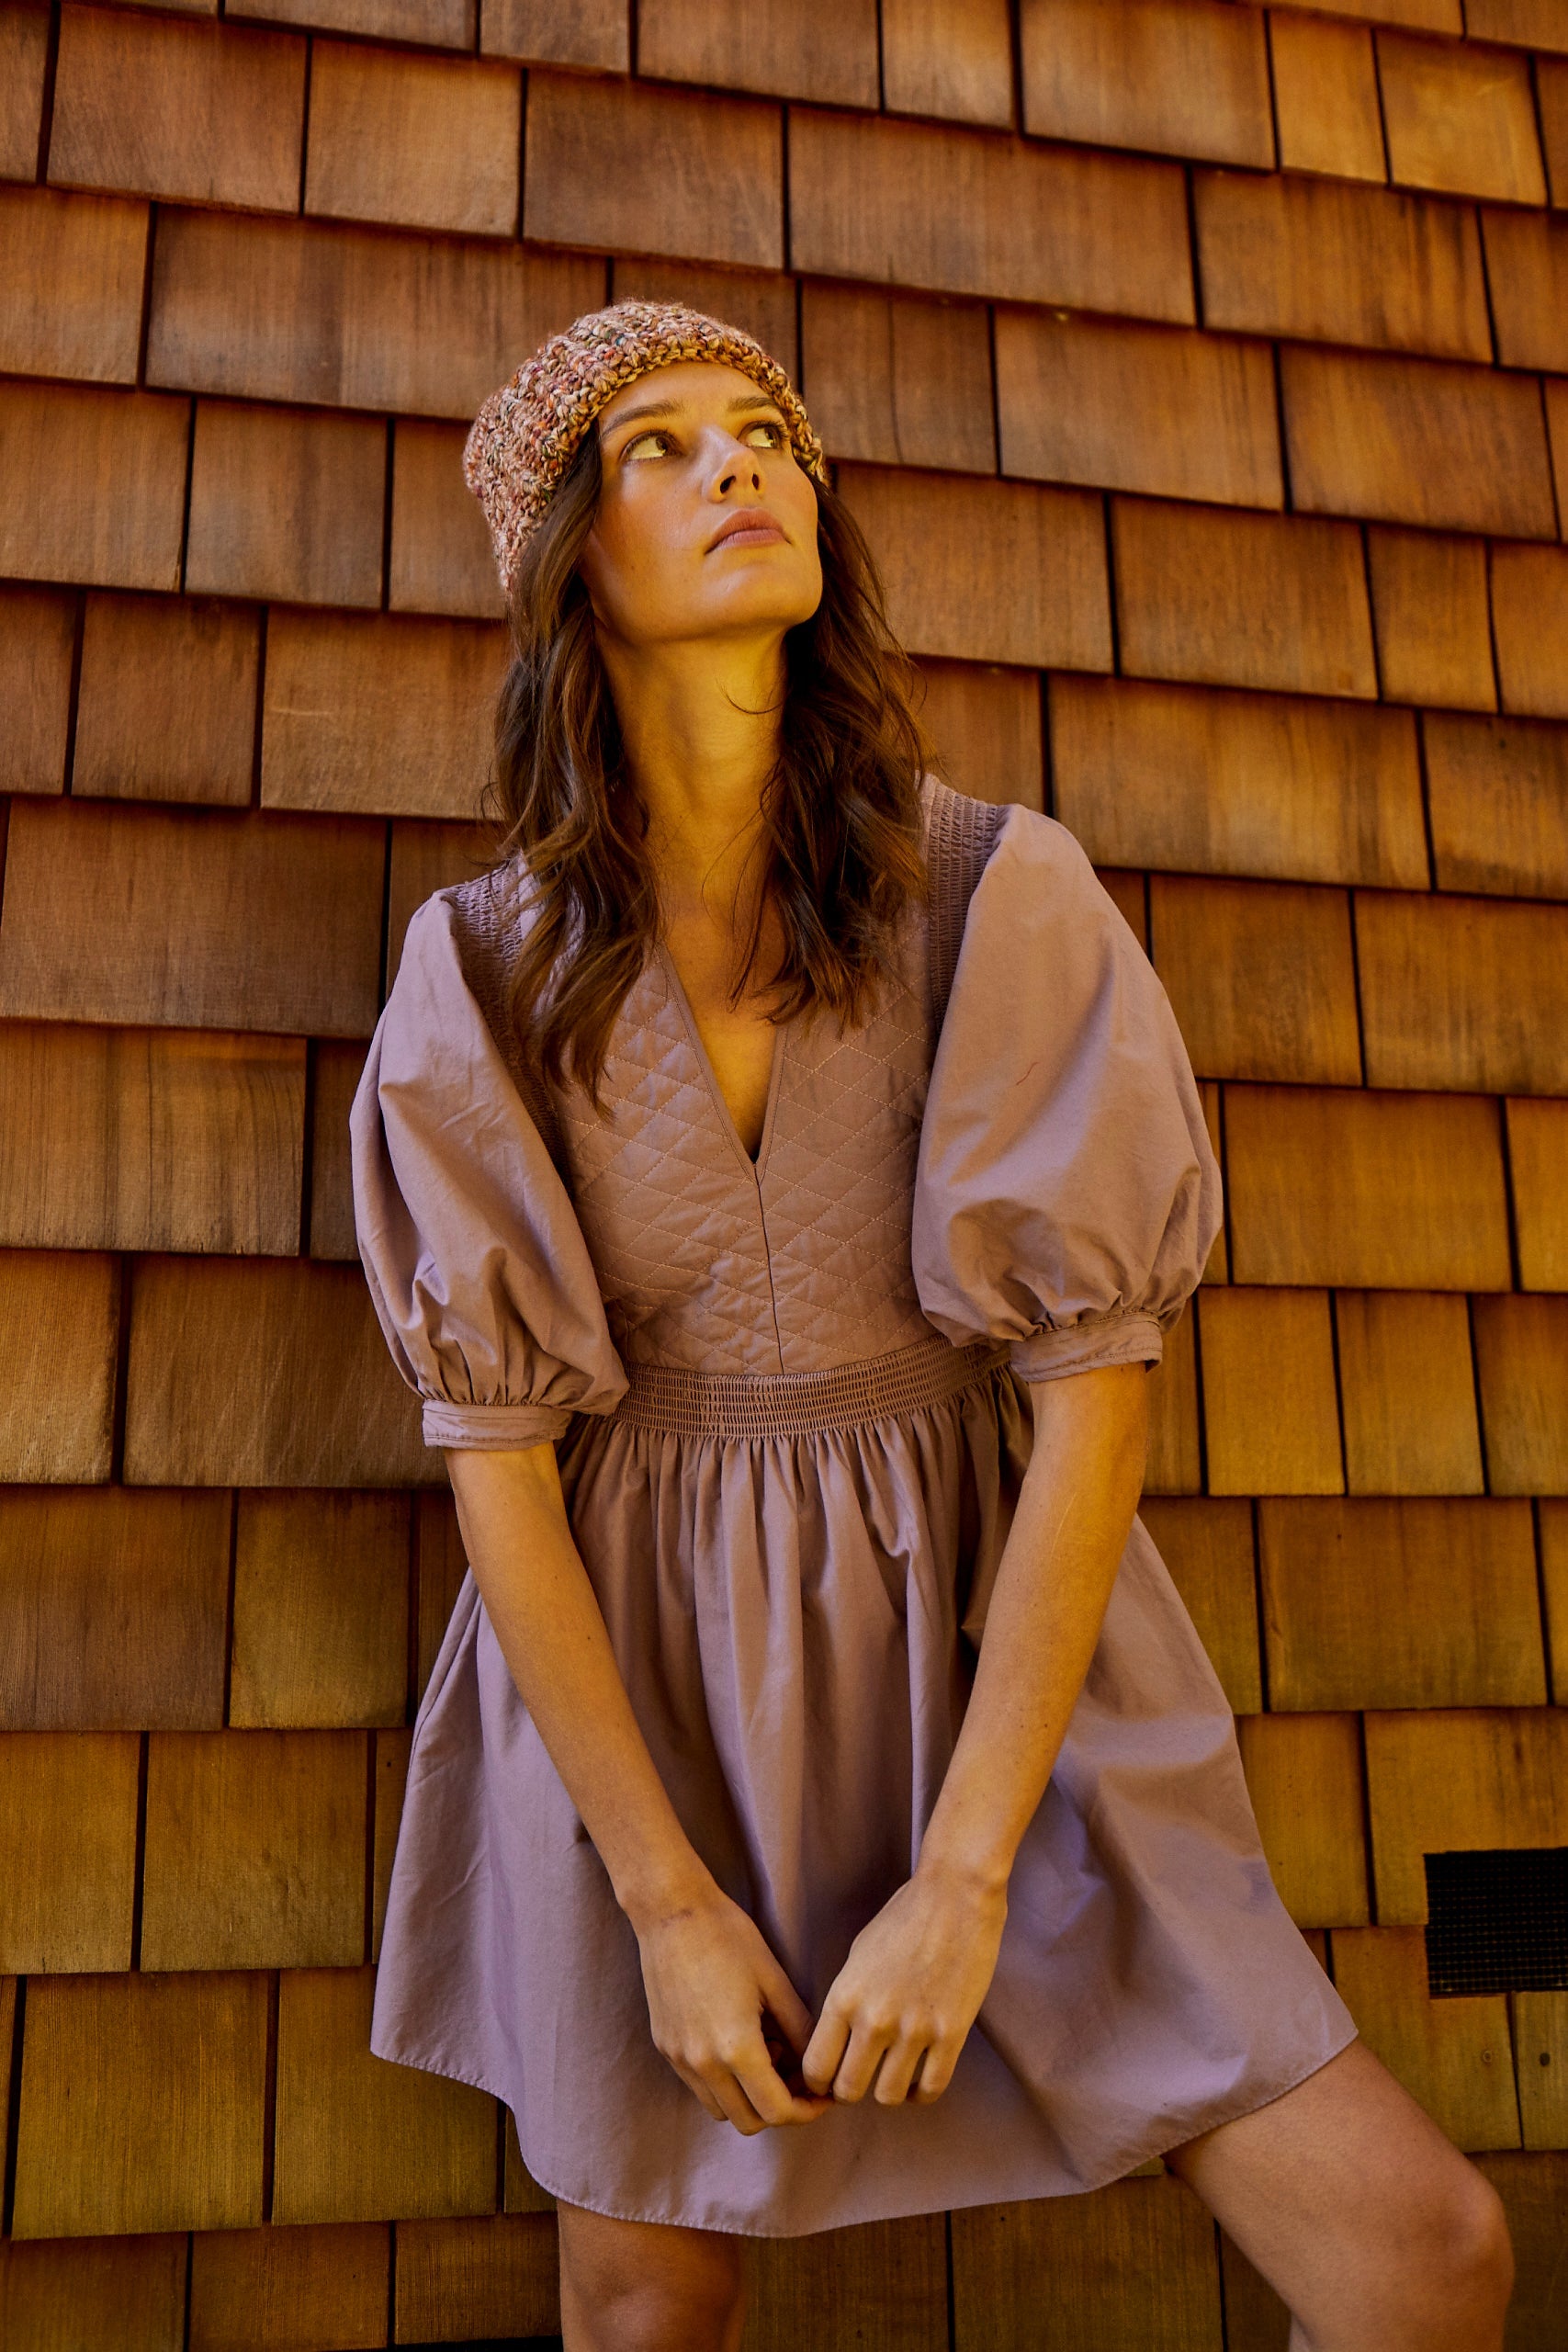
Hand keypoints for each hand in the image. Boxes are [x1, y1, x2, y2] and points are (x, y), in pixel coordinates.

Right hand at [634, 1880, 830, 2134]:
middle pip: (749, 2121)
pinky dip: (724, 2083)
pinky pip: (700, 2087)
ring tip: (768, 2057)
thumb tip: (815, 2064)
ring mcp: (679, 2058)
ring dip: (749, 2099)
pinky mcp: (666, 2047)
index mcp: (737, 2048)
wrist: (672, 1912)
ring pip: (722, 2110)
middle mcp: (704, 2064)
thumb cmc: (728, 1937)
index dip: (806, 2111)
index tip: (821, 2096)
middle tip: (799, 2079)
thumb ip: (799, 2030)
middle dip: (780, 2109)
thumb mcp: (775, 1981)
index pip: (777, 2111)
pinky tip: (738, 2044)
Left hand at [801, 1861, 1006, 2106]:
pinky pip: (931, 2089)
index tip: (829, 2078)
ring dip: (889, 2090)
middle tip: (863, 2076)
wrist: (956, 1896)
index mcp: (844, 1996)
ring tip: (894, 2073)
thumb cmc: (904, 1918)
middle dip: (851, 2090)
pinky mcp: (952, 2034)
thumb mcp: (858, 1956)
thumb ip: (846, 2001)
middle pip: (849, 2090)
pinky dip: (922, 2092)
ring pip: (889, 2096)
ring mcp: (914, 2030)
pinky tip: (920, 2077)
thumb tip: (838, 2043)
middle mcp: (874, 2019)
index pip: (816, 2068)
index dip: (818, 2082)